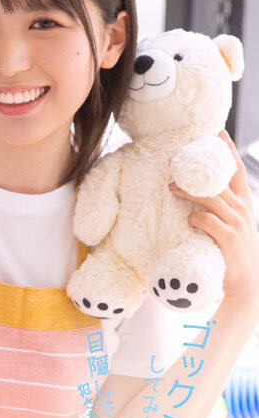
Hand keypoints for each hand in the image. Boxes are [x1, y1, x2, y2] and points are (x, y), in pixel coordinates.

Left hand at [169, 129, 258, 310]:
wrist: (247, 284)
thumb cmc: (233, 254)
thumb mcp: (231, 226)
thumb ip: (220, 210)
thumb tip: (196, 200)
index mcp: (244, 203)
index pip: (236, 170)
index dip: (227, 151)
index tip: (217, 133)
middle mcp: (243, 209)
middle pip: (219, 180)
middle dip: (198, 167)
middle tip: (176, 159)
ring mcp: (237, 224)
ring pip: (211, 198)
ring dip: (189, 191)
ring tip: (171, 186)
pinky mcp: (229, 239)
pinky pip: (209, 222)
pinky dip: (197, 218)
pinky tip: (188, 219)